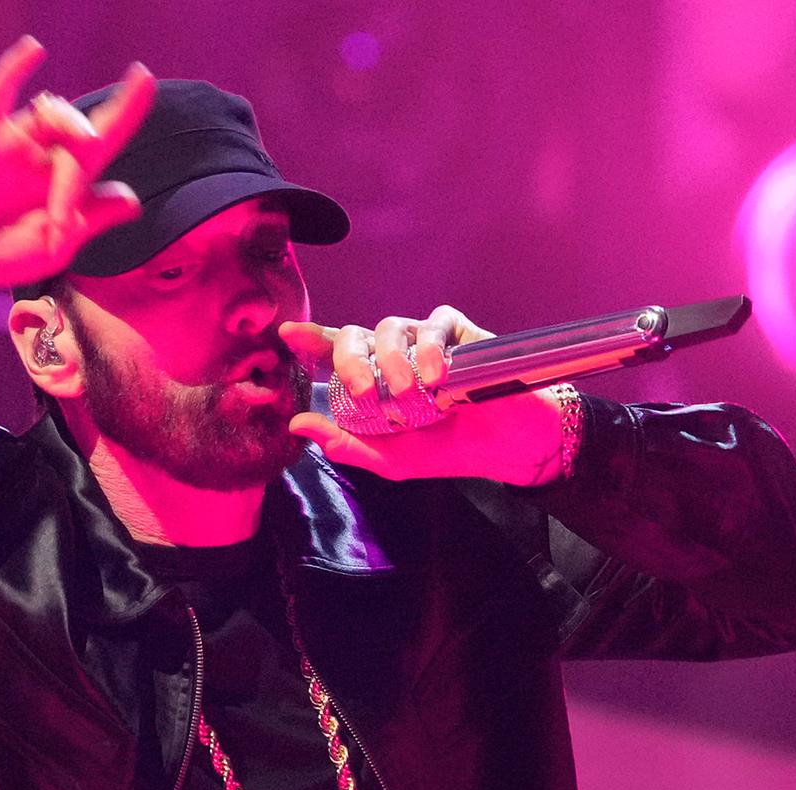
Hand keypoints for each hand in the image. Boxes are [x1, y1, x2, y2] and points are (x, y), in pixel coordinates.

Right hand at [0, 37, 155, 292]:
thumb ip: (88, 221)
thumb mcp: (52, 247)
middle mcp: (44, 156)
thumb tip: (132, 199)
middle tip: (122, 113)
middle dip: (112, 119)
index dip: (128, 110)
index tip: (145, 78)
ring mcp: (14, 143)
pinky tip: (35, 49)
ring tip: (87, 138)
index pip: (104, 142)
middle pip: (84, 129)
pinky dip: (16, 69)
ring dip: (71, 121)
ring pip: (51, 113)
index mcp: (66, 183)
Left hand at [277, 308, 577, 486]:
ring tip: (413, 397)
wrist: (508, 446)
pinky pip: (434, 323)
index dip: (309, 341)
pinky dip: (431, 348)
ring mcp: (423, 340)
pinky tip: (439, 378)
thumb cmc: (449, 451)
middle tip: (365, 393)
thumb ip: (346, 444)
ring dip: (394, 362)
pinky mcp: (457, 331)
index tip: (286, 335)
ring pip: (390, 327)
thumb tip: (297, 424)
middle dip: (351, 361)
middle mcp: (391, 355)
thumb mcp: (392, 459)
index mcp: (370, 382)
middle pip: (354, 335)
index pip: (332, 354)